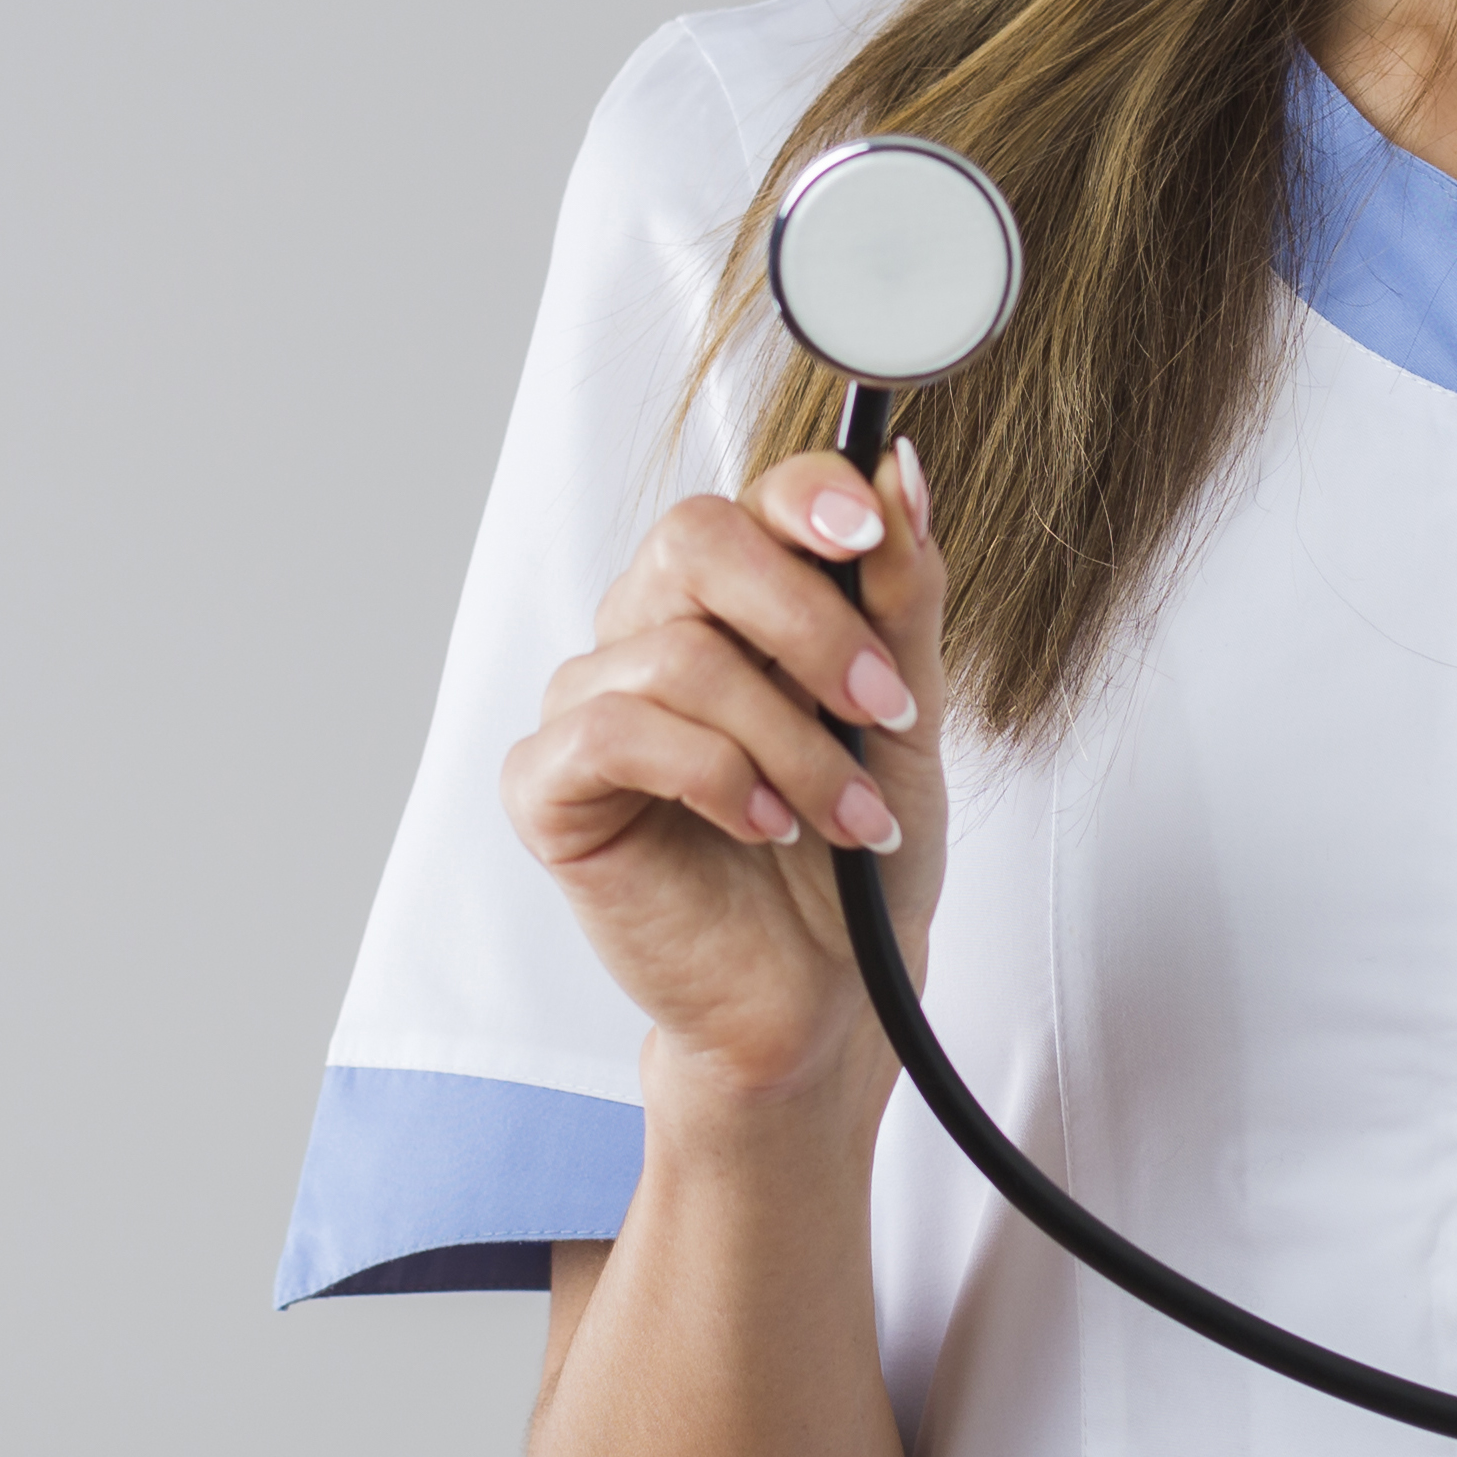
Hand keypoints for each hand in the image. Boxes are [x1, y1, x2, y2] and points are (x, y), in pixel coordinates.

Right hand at [503, 441, 952, 1112]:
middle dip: (808, 621)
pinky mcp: (549, 786)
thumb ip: (902, 592)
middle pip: (696, 541)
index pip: (754, 499)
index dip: (809, 497)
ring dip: (790, 741)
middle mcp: (652, 629)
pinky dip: (714, 777)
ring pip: (676, 653)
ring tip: (846, 815)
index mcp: (737, 597)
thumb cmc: (859, 846)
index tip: (872, 535)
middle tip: (882, 706)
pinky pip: (615, 733)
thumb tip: (903, 470)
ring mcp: (590, 702)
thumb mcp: (907, 708)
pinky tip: (763, 826)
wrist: (829, 986)